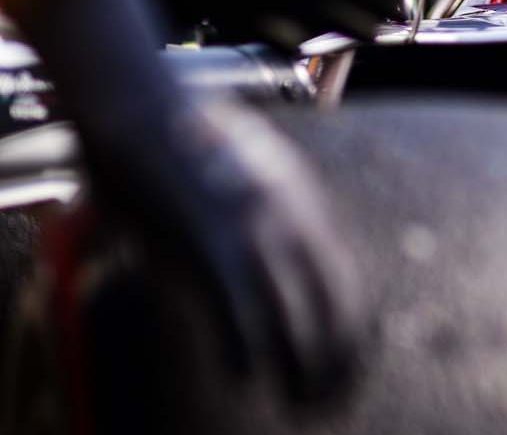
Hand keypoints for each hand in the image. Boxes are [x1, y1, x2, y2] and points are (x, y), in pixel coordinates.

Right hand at [94, 91, 365, 400]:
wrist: (144, 111)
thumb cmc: (192, 149)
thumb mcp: (254, 182)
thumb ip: (276, 223)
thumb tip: (293, 259)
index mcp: (306, 209)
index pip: (350, 286)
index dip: (355, 336)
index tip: (351, 370)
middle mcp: (292, 222)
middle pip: (335, 308)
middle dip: (338, 362)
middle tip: (331, 400)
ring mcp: (253, 232)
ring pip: (295, 316)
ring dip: (300, 368)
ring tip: (300, 402)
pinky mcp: (209, 241)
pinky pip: (237, 307)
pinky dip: (244, 348)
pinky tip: (242, 374)